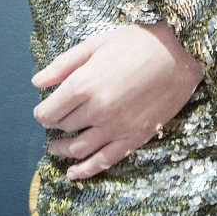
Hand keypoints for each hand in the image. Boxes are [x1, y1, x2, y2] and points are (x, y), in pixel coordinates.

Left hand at [30, 22, 204, 179]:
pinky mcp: (134, 137)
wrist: (180, 52)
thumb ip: (63, 64)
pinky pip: (104, 161)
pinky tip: (73, 173)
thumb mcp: (96, 44)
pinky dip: (85, 170)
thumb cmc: (137, 42)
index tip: (43, 110)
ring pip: (79, 148)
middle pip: (64, 127)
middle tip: (55, 120)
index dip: (42, 113)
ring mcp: (116, 127)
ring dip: (62, 150)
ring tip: (56, 147)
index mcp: (83, 84)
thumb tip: (36, 82)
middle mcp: (96, 110)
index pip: (49, 111)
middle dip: (55, 125)